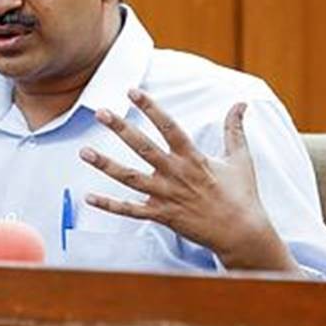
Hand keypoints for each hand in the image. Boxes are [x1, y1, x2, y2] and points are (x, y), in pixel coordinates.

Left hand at [78, 89, 298, 272]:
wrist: (242, 234)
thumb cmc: (242, 195)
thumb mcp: (240, 159)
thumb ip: (235, 129)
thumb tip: (242, 104)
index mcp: (193, 158)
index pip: (168, 126)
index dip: (150, 108)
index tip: (132, 91)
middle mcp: (176, 174)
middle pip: (143, 147)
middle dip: (121, 128)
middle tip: (101, 112)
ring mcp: (167, 196)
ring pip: (130, 178)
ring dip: (105, 164)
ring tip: (84, 151)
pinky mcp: (162, 215)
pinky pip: (131, 210)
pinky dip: (110, 205)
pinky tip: (89, 197)